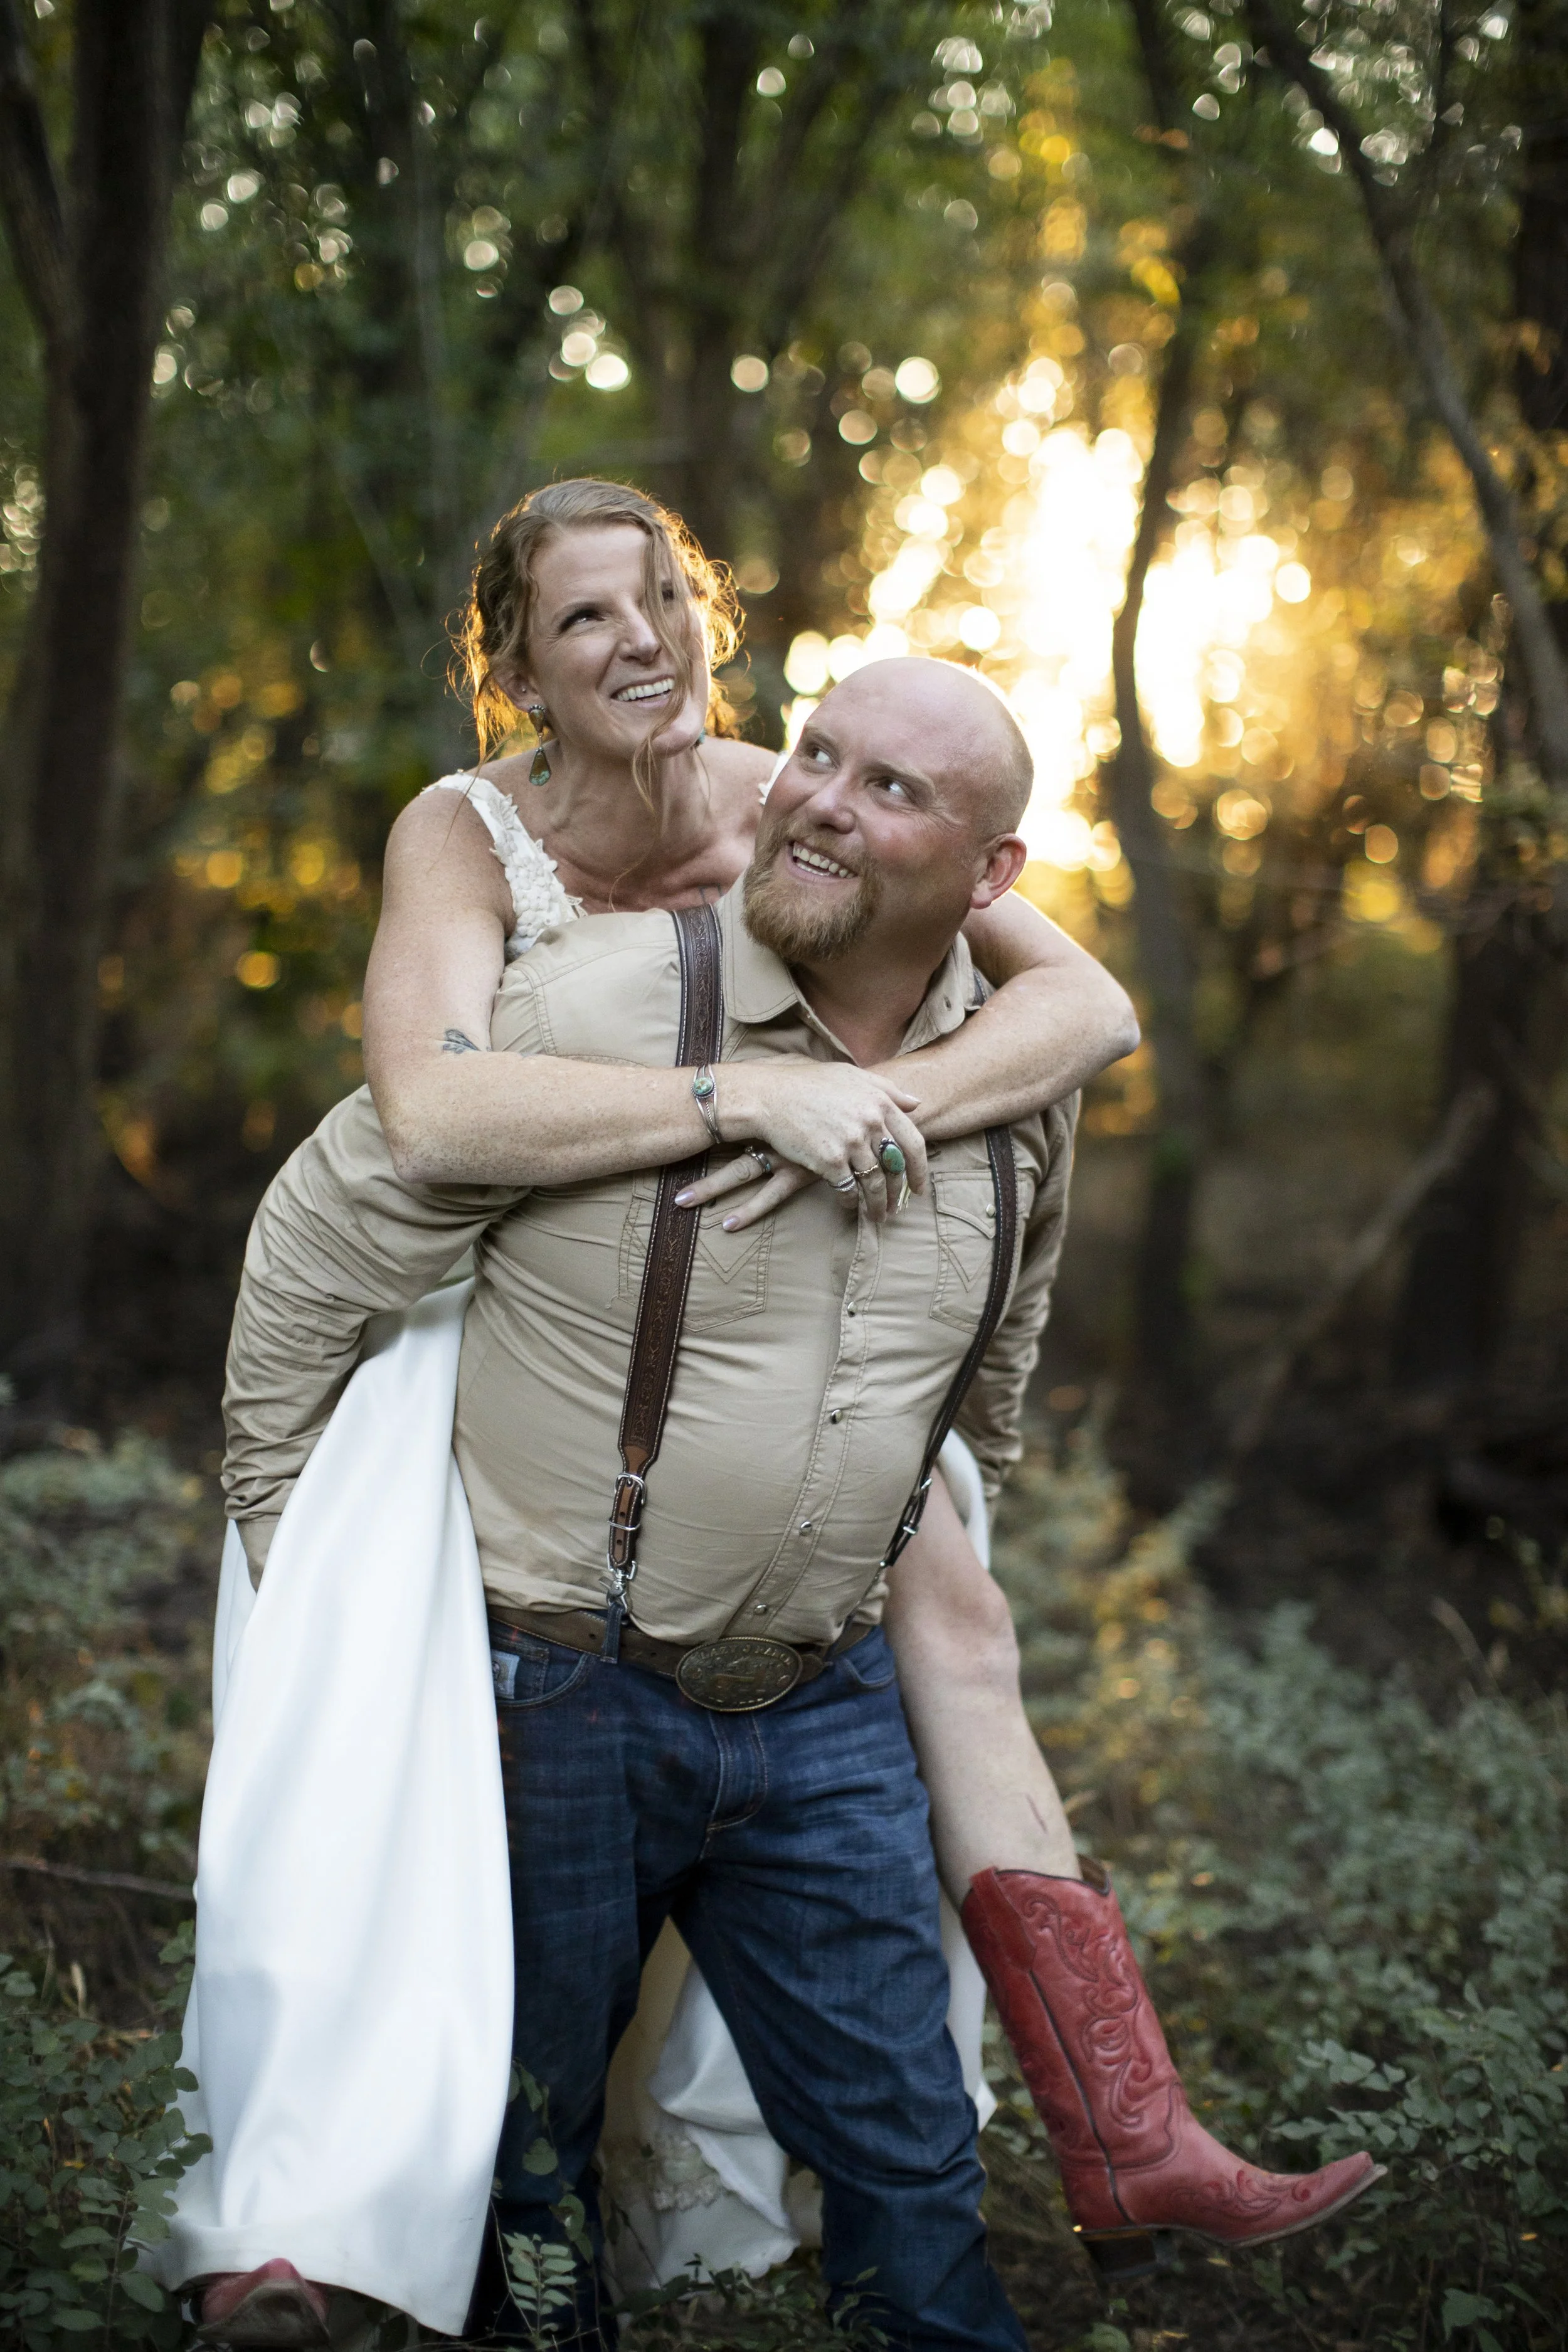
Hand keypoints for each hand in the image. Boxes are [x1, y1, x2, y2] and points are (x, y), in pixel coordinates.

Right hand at [677, 1060, 928, 1224]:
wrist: (771, 1096)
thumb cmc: (810, 1084)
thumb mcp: (853, 1076)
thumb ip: (887, 1090)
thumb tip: (916, 1103)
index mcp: (880, 1102)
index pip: (914, 1143)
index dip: (920, 1170)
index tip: (920, 1188)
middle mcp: (870, 1122)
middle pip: (896, 1167)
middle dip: (899, 1192)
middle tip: (898, 1207)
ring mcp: (850, 1142)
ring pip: (874, 1183)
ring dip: (878, 1204)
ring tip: (878, 1216)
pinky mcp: (829, 1160)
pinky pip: (848, 1189)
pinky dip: (852, 1201)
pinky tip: (851, 1205)